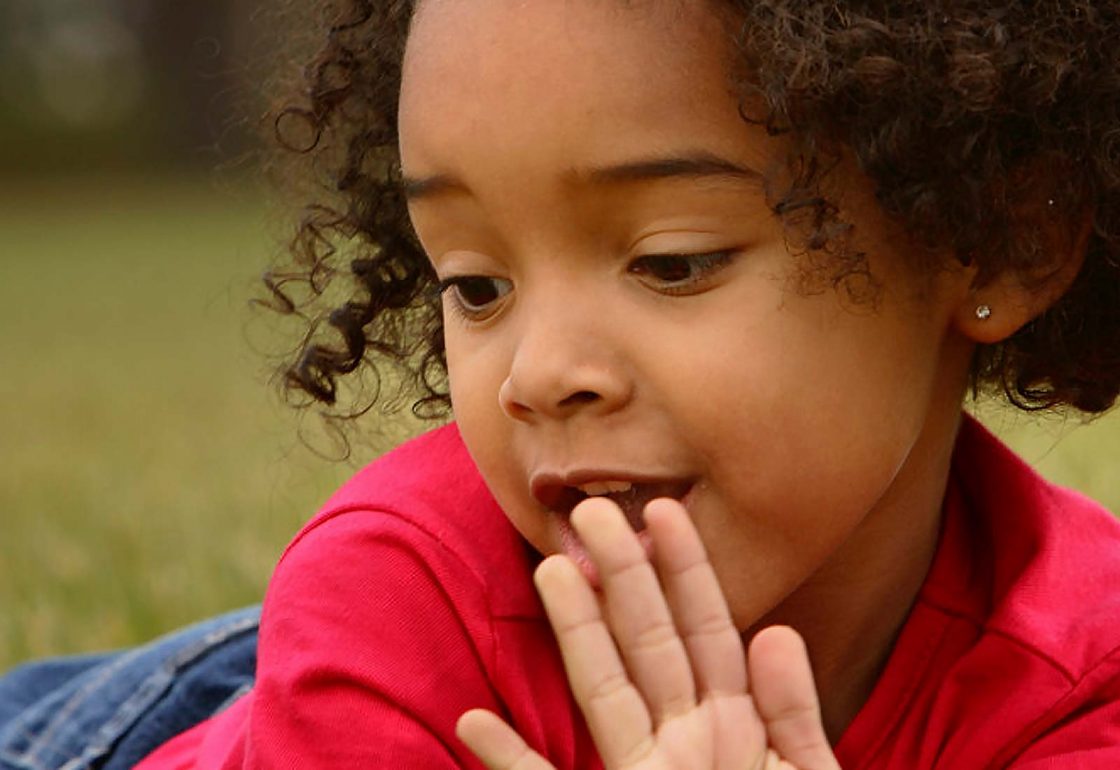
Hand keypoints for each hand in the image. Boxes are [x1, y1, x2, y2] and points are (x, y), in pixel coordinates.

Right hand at [456, 497, 840, 769]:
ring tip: (548, 571)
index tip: (664, 513)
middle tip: (593, 510)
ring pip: (603, 690)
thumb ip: (792, 714)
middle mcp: (683, 739)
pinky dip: (510, 762)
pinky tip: (473, 725)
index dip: (687, 572)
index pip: (709, 631)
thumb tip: (776, 631)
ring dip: (576, 633)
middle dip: (624, 576)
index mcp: (737, 725)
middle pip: (649, 642)